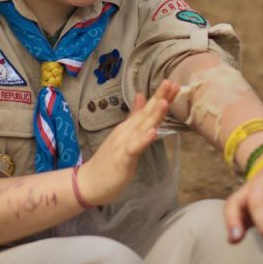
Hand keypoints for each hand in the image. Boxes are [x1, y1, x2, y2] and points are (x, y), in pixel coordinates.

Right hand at [77, 80, 179, 205]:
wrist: (89, 181)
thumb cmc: (109, 160)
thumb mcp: (124, 135)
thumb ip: (133, 116)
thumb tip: (142, 95)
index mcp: (129, 127)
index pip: (146, 109)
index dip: (160, 96)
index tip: (173, 83)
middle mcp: (127, 131)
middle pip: (146, 114)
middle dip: (160, 98)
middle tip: (172, 83)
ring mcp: (124, 143)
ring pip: (142, 127)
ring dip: (153, 114)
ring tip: (164, 102)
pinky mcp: (123, 159)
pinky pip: (135, 148)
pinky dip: (144, 139)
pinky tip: (153, 132)